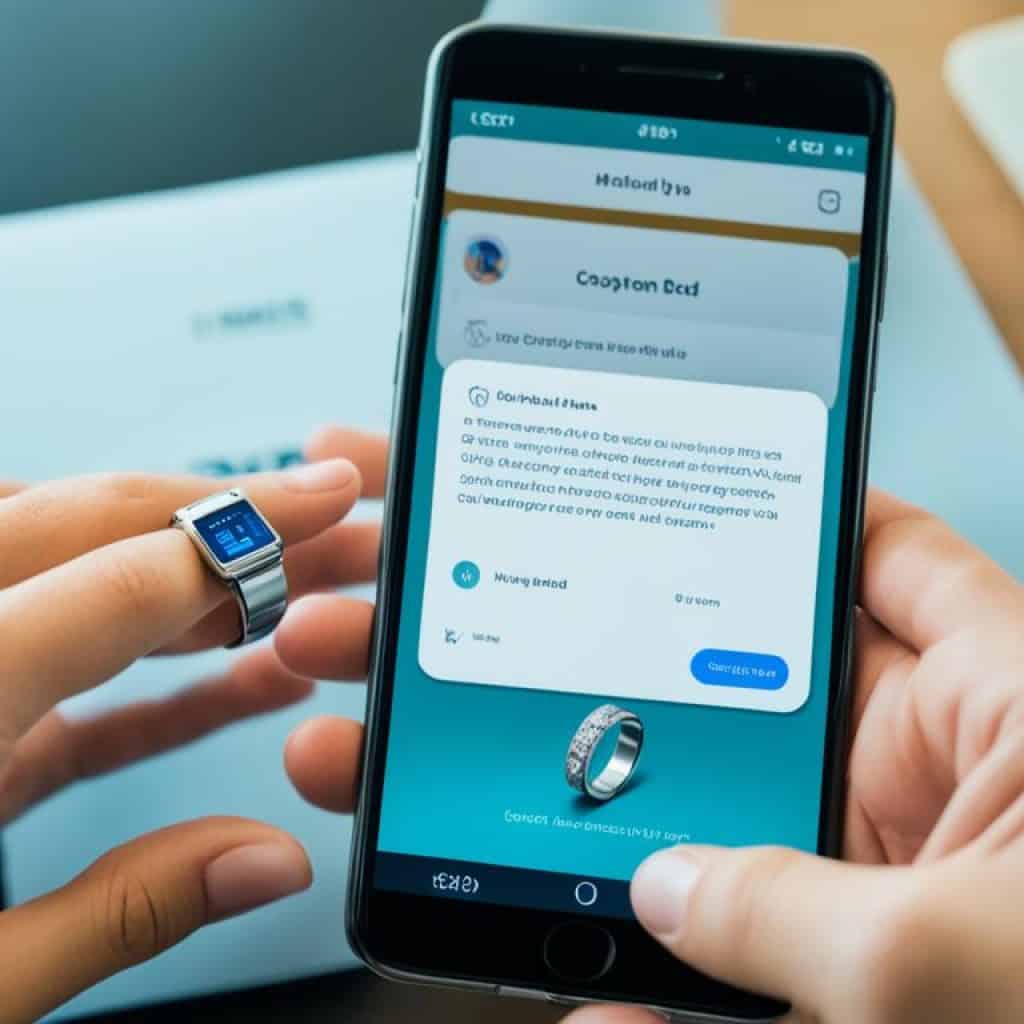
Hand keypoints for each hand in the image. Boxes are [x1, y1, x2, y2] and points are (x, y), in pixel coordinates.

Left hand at [0, 427, 384, 1023]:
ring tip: (289, 588)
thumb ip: (121, 914)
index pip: (115, 584)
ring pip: (64, 567)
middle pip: (83, 527)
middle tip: (318, 506)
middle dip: (214, 510)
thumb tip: (269, 860)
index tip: (322, 497)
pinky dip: (150, 664)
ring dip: (185, 574)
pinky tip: (233, 674)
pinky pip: (60, 660)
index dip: (238, 535)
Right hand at [567, 491, 1023, 1023]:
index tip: (706, 500)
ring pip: (768, 819)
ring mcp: (911, 861)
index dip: (803, 515)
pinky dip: (706, 957)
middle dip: (696, 697)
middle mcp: (951, 765)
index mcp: (1005, 697)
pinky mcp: (886, 950)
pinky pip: (772, 931)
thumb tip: (669, 890)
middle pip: (791, 693)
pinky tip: (633, 993)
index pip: (886, 557)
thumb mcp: (958, 956)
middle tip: (593, 689)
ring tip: (591, 844)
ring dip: (686, 840)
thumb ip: (794, 912)